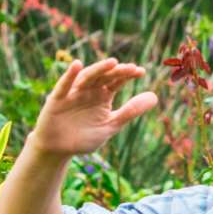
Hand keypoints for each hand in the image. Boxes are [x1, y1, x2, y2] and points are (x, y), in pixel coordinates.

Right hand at [31, 59, 157, 157]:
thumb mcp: (110, 125)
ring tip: (112, 63)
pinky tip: (77, 65)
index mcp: (103, 95)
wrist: (58, 150)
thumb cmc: (84, 137)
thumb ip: (130, 111)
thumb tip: (155, 97)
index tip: (141, 72)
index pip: (117, 81)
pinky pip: (64, 85)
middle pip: (104, 76)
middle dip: (117, 71)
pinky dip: (70, 75)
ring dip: (99, 69)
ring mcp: (73, 92)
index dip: (128, 75)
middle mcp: (89, 90)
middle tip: (131, 68)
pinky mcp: (57, 99)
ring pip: (87, 77)